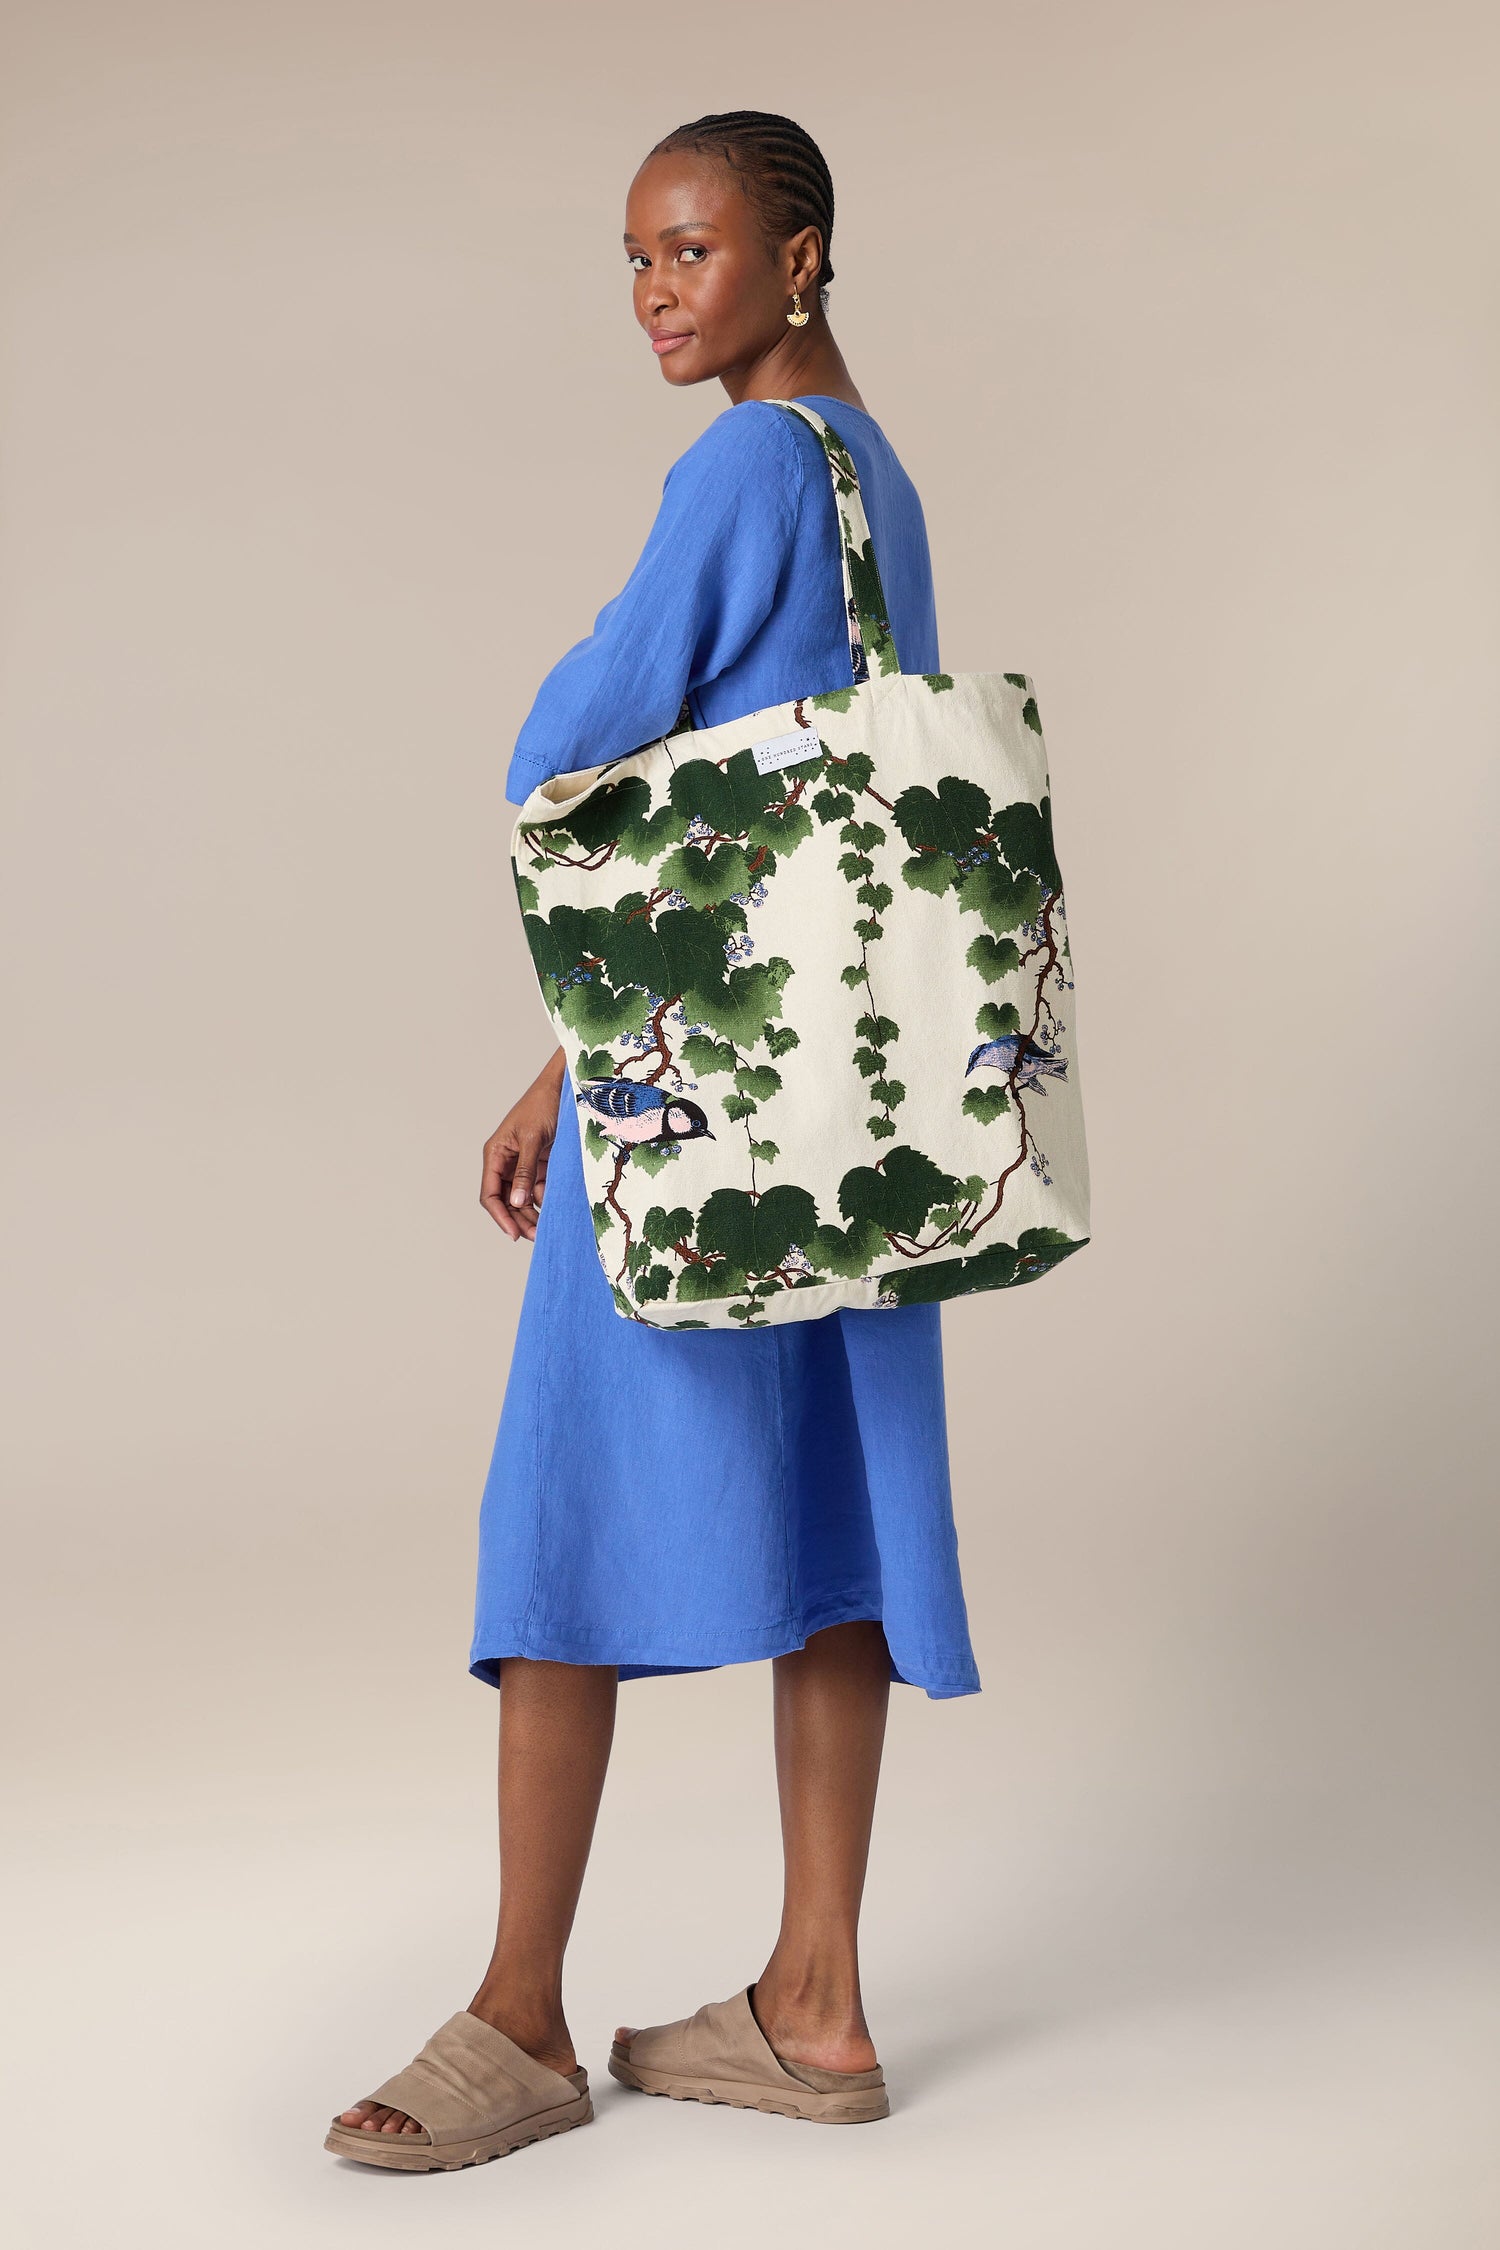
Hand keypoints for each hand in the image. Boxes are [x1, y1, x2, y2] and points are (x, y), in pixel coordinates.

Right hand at [481, 1048, 565, 1241]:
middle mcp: (505, 1161)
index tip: (514, 1233)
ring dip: (532, 1213)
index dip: (500, 1215)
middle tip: (534, 1236)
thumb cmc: (542, 1106)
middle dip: (519, 1218)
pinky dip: (544, 1198)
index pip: (490, 1194)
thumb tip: (518, 1202)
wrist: (563, 1088)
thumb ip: (525, 1172)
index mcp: (495, 1154)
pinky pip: (538, 1187)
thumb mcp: (533, 1140)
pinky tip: (554, 1206)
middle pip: (506, 1200)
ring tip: (545, 1228)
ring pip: (522, 1197)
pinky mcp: (539, 1163)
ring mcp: (523, 1163)